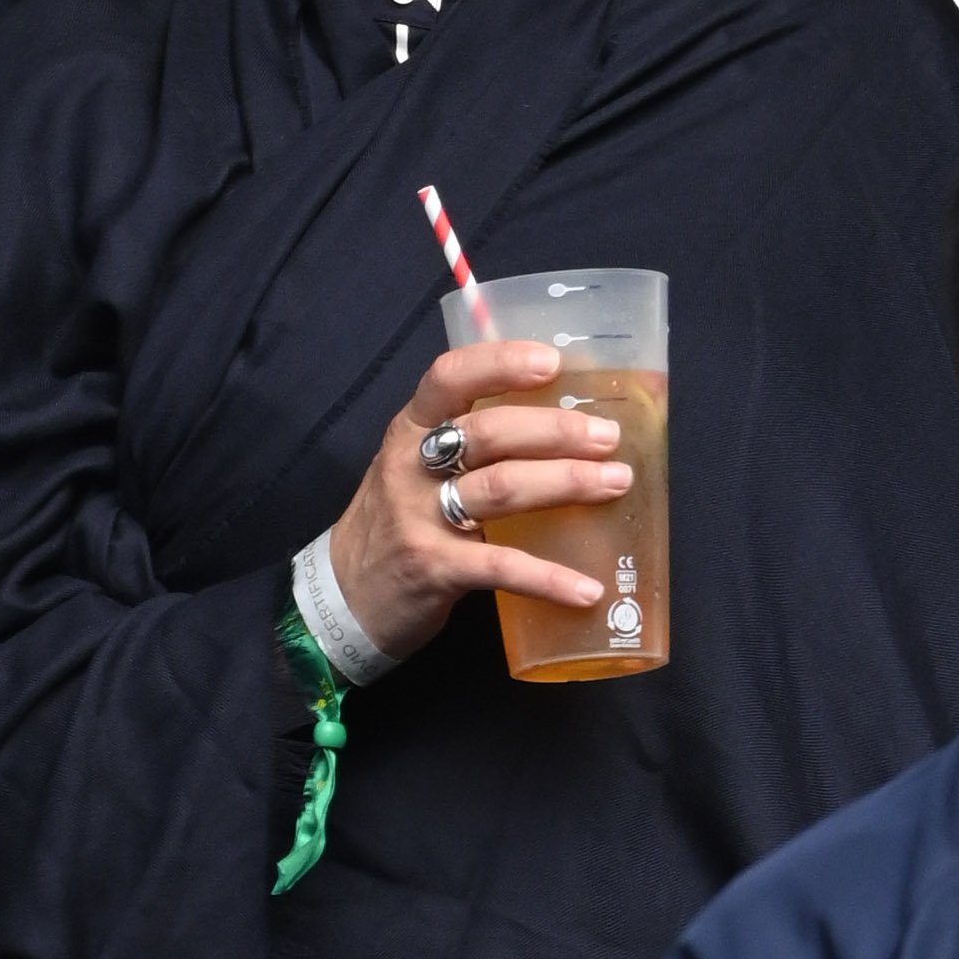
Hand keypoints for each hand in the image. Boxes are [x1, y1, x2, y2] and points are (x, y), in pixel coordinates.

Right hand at [329, 337, 630, 660]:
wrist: (343, 596)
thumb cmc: (395, 523)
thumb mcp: (415, 468)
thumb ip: (467, 444)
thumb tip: (559, 422)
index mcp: (410, 429)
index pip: (450, 377)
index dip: (501, 363)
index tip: (553, 361)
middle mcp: (410, 465)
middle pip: (489, 432)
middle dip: (557, 430)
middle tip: (609, 438)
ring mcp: (418, 516)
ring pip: (501, 488)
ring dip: (565, 483)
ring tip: (615, 484)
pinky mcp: (431, 568)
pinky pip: (498, 567)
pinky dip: (547, 578)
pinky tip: (586, 589)